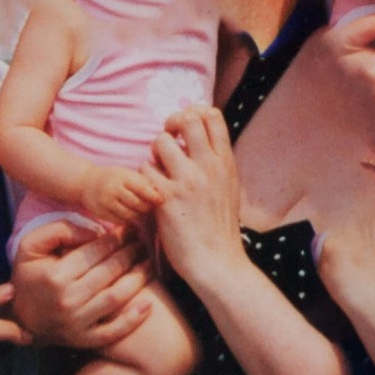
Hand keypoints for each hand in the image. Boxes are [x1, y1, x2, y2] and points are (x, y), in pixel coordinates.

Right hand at [10, 221, 152, 347]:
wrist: (21, 317)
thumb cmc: (29, 275)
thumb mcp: (31, 245)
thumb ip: (60, 230)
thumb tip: (94, 231)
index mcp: (55, 276)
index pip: (95, 252)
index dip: (116, 238)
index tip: (128, 228)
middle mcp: (67, 300)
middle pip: (110, 272)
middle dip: (130, 253)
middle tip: (141, 241)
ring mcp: (77, 323)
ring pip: (117, 297)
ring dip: (138, 278)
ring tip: (149, 262)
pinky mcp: (84, 340)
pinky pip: (113, 332)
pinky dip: (133, 320)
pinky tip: (148, 304)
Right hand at [81, 166, 162, 224]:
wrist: (87, 183)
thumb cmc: (113, 177)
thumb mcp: (127, 173)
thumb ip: (143, 182)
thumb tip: (159, 193)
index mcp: (122, 177)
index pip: (142, 189)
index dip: (153, 196)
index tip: (161, 201)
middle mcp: (113, 190)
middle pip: (138, 204)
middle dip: (148, 207)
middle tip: (152, 207)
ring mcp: (106, 203)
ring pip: (130, 215)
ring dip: (140, 215)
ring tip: (143, 212)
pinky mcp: (102, 214)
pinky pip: (121, 221)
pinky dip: (129, 220)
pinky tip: (132, 216)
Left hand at [141, 106, 243, 280]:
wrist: (217, 262)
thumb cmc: (220, 228)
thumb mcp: (229, 188)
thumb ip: (217, 163)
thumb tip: (203, 141)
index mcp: (226, 163)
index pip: (212, 116)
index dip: (194, 112)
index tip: (185, 129)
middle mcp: (208, 167)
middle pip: (187, 119)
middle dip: (171, 123)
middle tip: (167, 139)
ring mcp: (187, 181)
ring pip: (160, 142)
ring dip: (154, 153)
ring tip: (158, 170)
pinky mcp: (166, 197)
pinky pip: (145, 169)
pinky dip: (145, 177)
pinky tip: (152, 191)